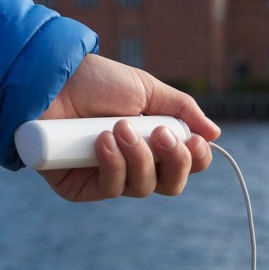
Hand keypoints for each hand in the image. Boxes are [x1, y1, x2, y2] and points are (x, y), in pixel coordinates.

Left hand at [37, 54, 220, 201]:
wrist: (54, 80)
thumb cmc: (97, 81)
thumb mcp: (147, 89)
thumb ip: (182, 110)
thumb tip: (214, 134)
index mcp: (151, 142)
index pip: (185, 164)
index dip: (194, 159)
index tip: (193, 140)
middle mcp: (132, 163)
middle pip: (170, 184)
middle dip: (173, 161)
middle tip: (161, 134)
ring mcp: (106, 177)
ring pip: (142, 187)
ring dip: (138, 157)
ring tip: (120, 127)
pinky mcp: (80, 187)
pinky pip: (110, 189)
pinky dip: (113, 166)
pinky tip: (103, 142)